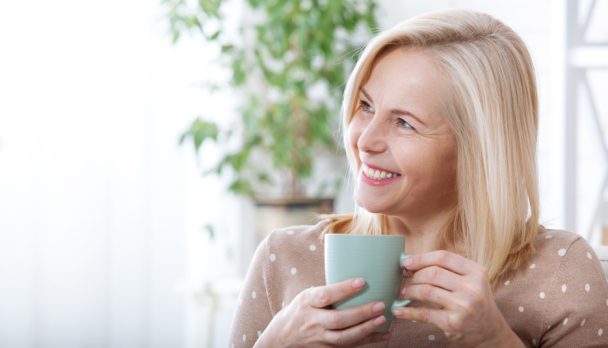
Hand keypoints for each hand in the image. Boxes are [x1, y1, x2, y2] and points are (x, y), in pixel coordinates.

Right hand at [255, 278, 389, 346]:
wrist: (282, 338)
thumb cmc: (301, 310)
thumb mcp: (307, 296)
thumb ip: (327, 292)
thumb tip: (359, 274)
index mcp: (307, 302)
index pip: (325, 295)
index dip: (343, 289)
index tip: (362, 281)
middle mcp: (312, 321)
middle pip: (338, 320)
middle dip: (361, 313)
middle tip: (380, 304)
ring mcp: (319, 338)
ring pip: (344, 337)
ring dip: (366, 329)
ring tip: (383, 319)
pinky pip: (350, 347)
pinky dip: (369, 341)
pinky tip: (384, 335)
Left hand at [393, 251, 521, 346]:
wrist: (491, 332)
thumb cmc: (475, 301)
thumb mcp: (471, 281)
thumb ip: (448, 270)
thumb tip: (412, 262)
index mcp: (476, 272)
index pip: (443, 257)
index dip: (421, 258)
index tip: (406, 262)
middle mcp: (472, 287)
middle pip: (433, 273)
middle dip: (414, 275)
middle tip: (404, 279)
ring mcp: (463, 306)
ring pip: (426, 291)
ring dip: (409, 291)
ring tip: (403, 293)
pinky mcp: (453, 323)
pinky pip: (424, 313)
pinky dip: (407, 312)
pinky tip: (398, 310)